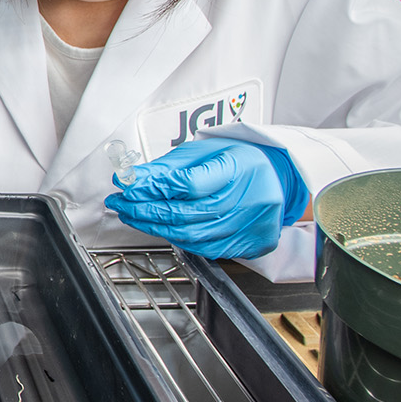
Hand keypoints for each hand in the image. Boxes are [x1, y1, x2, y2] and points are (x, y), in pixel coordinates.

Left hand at [103, 138, 309, 260]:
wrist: (279, 177)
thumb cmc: (240, 160)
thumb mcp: (205, 152)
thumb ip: (168, 168)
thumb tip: (132, 179)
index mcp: (238, 168)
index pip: (188, 184)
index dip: (153, 188)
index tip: (127, 187)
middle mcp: (246, 200)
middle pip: (186, 213)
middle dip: (145, 211)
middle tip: (121, 205)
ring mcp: (248, 226)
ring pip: (192, 236)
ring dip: (155, 228)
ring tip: (134, 217)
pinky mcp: (248, 244)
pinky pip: (205, 249)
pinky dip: (178, 240)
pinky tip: (162, 229)